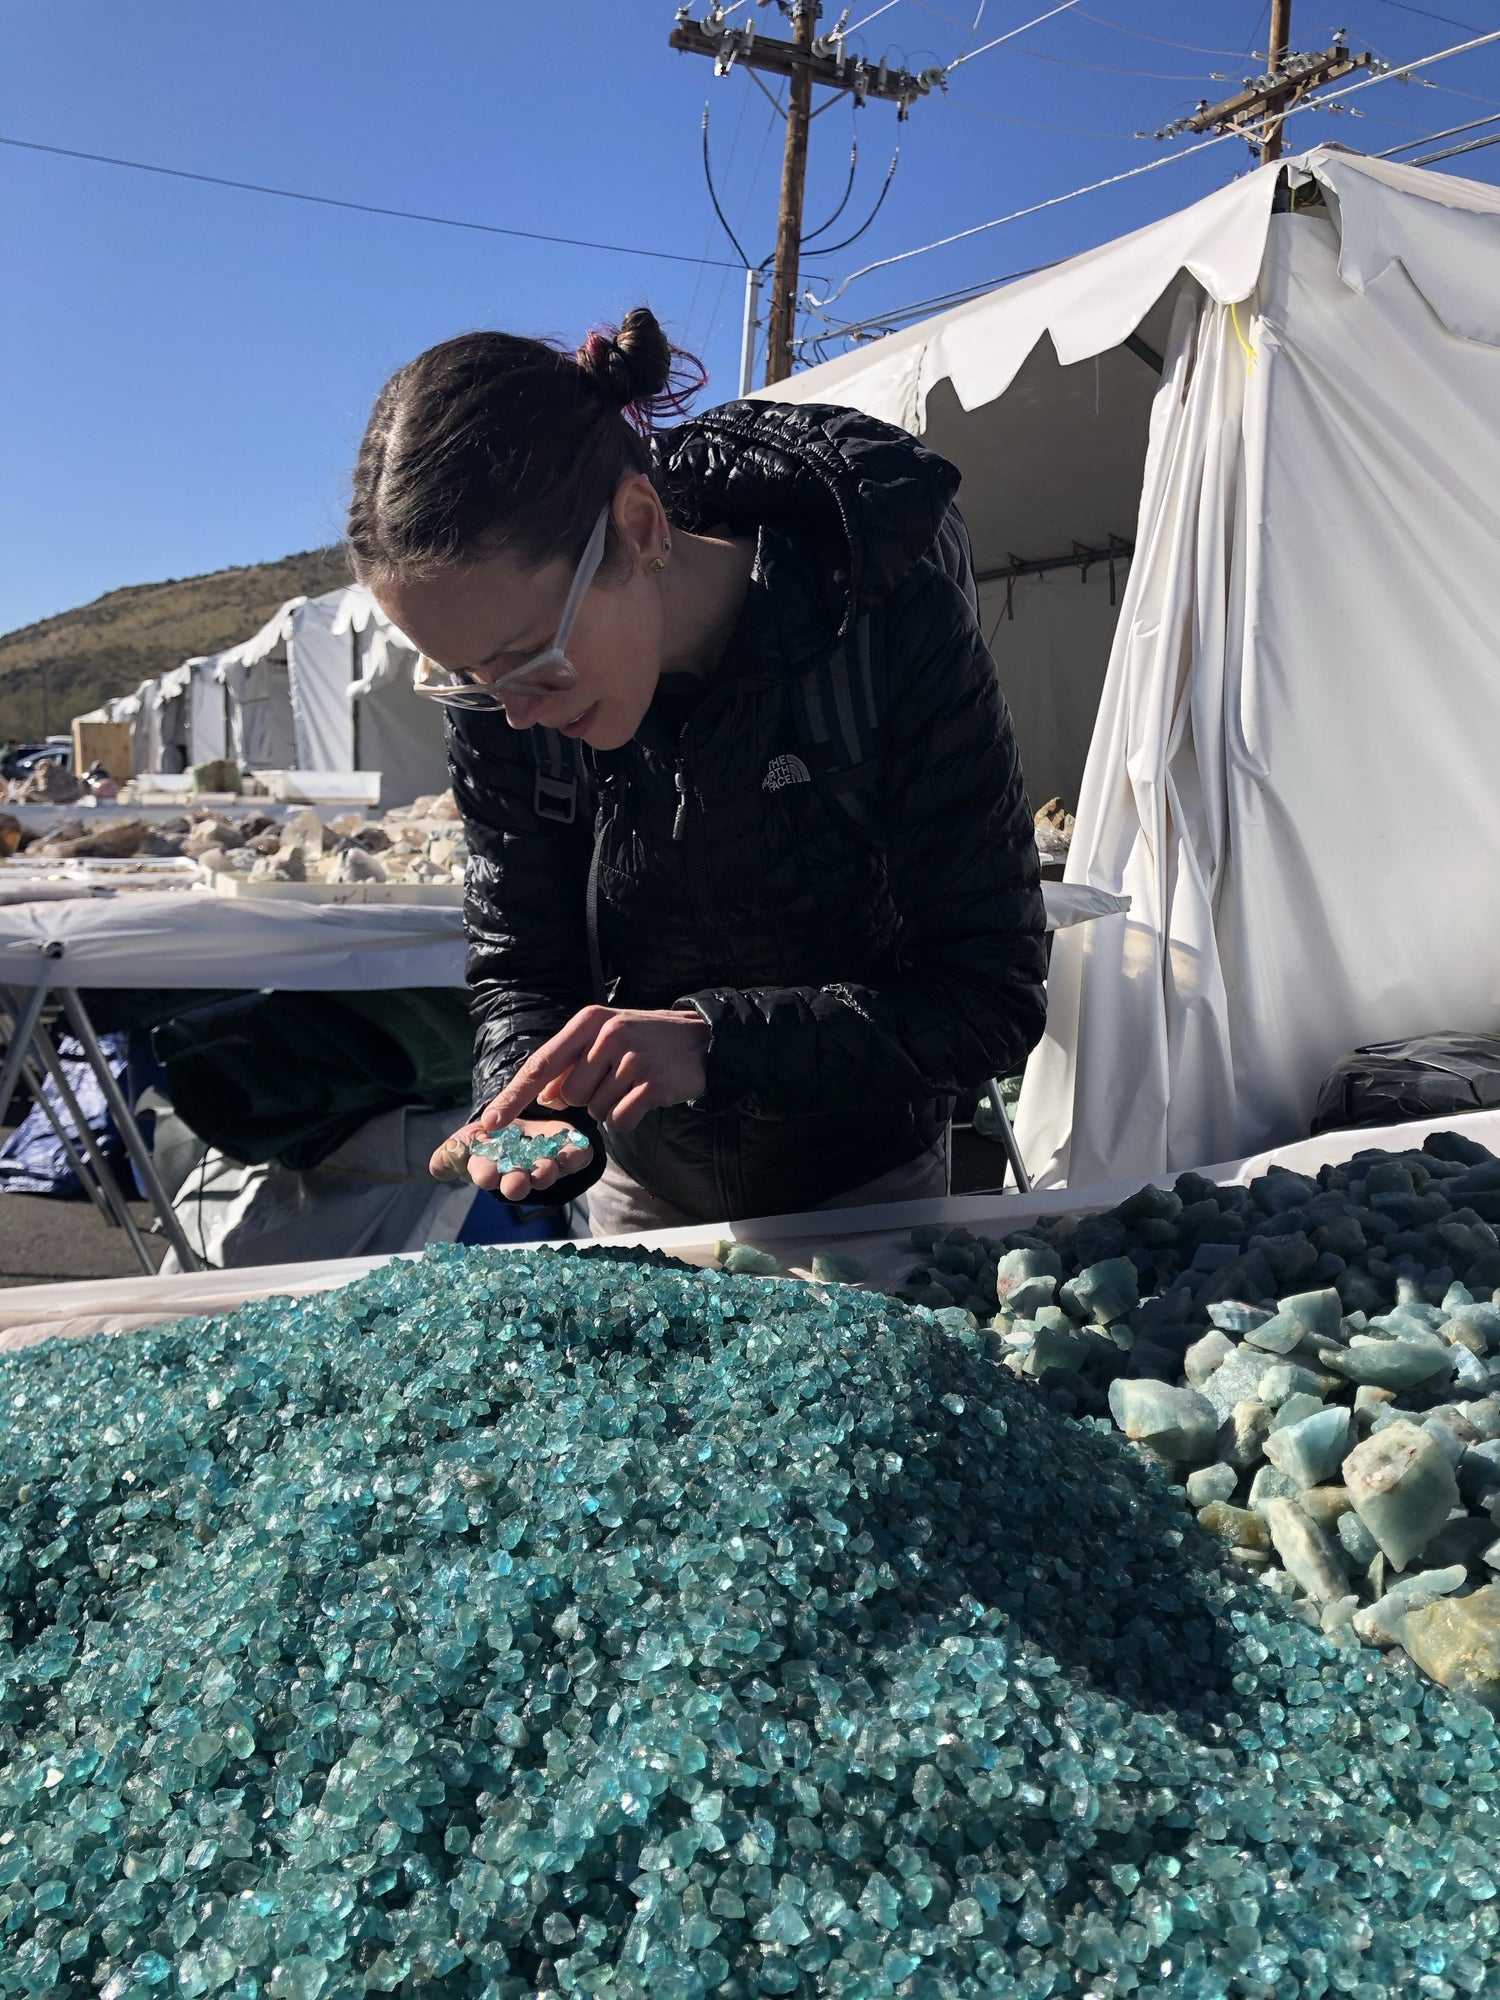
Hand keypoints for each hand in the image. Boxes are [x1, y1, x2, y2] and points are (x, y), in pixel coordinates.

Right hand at [429, 1115, 592, 1203]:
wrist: (523, 1117)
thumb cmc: (488, 1137)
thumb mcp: (465, 1139)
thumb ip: (452, 1153)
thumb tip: (438, 1166)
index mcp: (492, 1169)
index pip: (485, 1172)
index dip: (485, 1174)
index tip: (486, 1175)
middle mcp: (520, 1172)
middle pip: (518, 1180)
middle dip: (517, 1183)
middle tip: (516, 1184)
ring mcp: (547, 1164)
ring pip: (547, 1172)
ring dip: (545, 1172)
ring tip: (544, 1171)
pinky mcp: (570, 1153)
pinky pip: (576, 1157)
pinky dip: (576, 1156)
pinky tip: (575, 1152)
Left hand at [483, 1005, 709, 1136]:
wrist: (702, 1039)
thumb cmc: (645, 1040)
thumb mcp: (605, 1037)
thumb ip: (571, 1062)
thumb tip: (542, 1096)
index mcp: (589, 1022)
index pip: (541, 1064)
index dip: (514, 1096)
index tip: (491, 1122)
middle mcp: (608, 1036)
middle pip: (570, 1095)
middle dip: (586, 1098)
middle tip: (614, 1079)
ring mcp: (631, 1059)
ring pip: (596, 1110)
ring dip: (611, 1106)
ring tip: (634, 1083)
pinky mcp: (652, 1083)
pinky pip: (621, 1119)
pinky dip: (629, 1116)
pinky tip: (645, 1096)